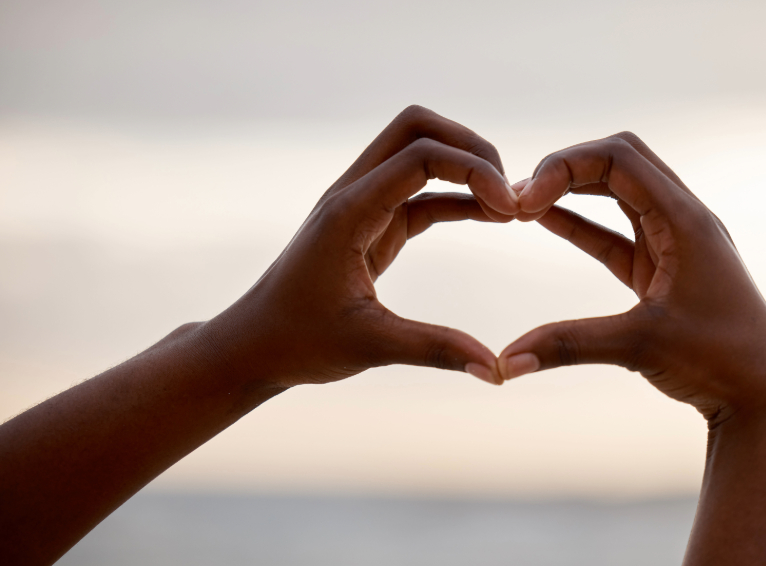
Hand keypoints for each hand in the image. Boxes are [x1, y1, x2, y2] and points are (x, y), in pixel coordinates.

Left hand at [204, 105, 518, 387]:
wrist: (254, 346)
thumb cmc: (299, 342)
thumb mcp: (370, 347)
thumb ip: (436, 350)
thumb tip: (496, 370)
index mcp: (349, 211)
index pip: (420, 156)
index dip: (473, 171)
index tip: (510, 212)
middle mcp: (354, 194)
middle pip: (418, 128)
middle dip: (470, 147)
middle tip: (509, 192)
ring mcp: (363, 204)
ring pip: (420, 152)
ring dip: (466, 168)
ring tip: (509, 209)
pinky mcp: (373, 223)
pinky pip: (422, 192)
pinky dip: (458, 197)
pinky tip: (491, 218)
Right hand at [499, 132, 765, 423]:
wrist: (765, 396)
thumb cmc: (720, 362)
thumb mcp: (640, 345)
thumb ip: (569, 345)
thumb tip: (505, 364)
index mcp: (685, 220)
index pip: (620, 157)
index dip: (566, 165)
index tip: (525, 200)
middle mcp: (683, 220)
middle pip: (619, 161)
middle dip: (567, 168)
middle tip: (520, 197)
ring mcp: (674, 243)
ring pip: (618, 194)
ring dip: (573, 191)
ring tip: (522, 205)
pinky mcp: (663, 271)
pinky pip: (616, 233)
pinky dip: (580, 223)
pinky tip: (544, 221)